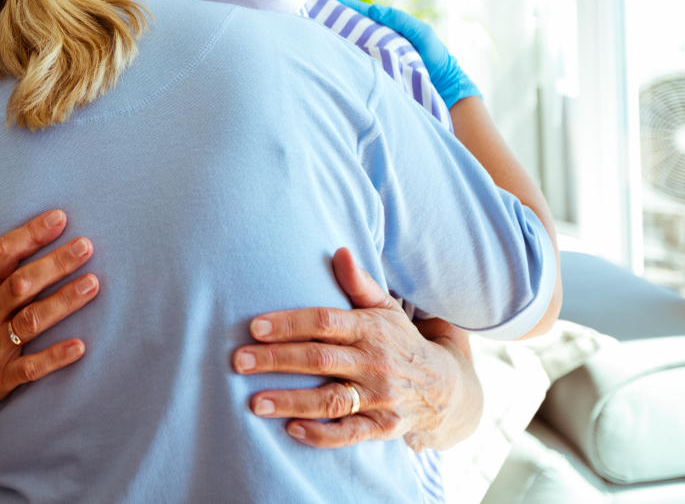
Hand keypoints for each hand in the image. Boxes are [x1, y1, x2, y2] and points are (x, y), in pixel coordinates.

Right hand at [0, 209, 100, 447]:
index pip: (1, 255)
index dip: (30, 235)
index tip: (59, 218)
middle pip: (22, 284)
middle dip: (55, 264)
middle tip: (86, 246)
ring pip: (31, 321)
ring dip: (63, 302)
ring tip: (93, 284)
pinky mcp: (0, 378)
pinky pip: (31, 368)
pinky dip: (55, 358)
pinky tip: (80, 346)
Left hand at [233, 248, 481, 449]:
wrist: (445, 388)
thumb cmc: (399, 341)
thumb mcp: (385, 308)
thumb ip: (358, 283)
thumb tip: (338, 250)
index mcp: (370, 329)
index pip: (325, 322)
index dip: (289, 323)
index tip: (254, 327)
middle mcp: (375, 362)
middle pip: (319, 359)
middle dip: (276, 360)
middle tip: (238, 361)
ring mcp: (380, 397)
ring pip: (330, 400)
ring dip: (291, 401)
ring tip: (254, 403)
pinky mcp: (383, 428)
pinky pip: (350, 434)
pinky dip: (321, 435)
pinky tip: (291, 430)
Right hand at [317, 0, 480, 106]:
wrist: (443, 88)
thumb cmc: (435, 58)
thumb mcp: (421, 33)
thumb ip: (399, 20)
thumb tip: (372, 9)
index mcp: (382, 26)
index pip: (354, 11)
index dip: (336, 3)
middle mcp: (371, 40)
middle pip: (342, 27)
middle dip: (322, 19)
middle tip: (298, 12)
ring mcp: (368, 57)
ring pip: (341, 45)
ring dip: (323, 39)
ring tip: (301, 32)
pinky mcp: (368, 74)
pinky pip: (347, 64)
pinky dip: (334, 58)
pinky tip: (319, 57)